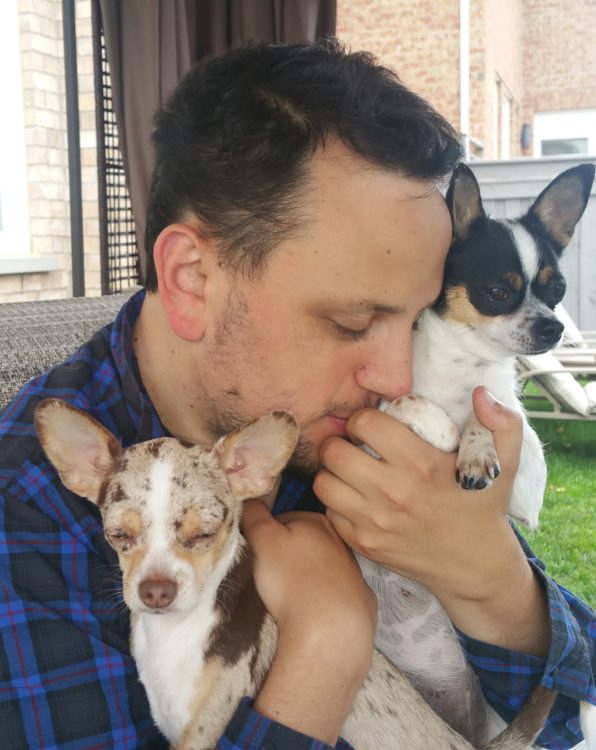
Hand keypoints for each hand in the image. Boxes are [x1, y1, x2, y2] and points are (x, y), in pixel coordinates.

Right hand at [241, 501, 376, 742]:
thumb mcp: (263, 540)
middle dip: (288, 556)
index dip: (266, 537)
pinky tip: (314, 613)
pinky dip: (325, 600)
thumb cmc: (293, 580)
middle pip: (304, 543)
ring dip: (306, 577)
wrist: (330, 632)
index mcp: (318, 522)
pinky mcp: (361, 602)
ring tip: (290, 599)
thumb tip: (251, 500)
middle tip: (272, 579)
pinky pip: (336, 595)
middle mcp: (341, 542)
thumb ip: (254, 514)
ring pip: (321, 568)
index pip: (284, 520)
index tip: (259, 557)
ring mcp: (355, 573)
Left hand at [315, 387, 548, 654]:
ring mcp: (375, 521)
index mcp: (422, 464)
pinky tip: (356, 499)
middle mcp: (393, 492)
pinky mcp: (364, 544)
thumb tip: (482, 393)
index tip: (373, 427)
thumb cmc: (483, 507)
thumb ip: (501, 423)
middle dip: (341, 443)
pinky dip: (337, 503)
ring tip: (350, 471)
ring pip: (324, 482)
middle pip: (334, 451)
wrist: (476, 566)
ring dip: (334, 473)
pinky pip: (329, 512)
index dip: (364, 419)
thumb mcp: (503, 463)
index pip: (365, 423)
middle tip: (354, 447)